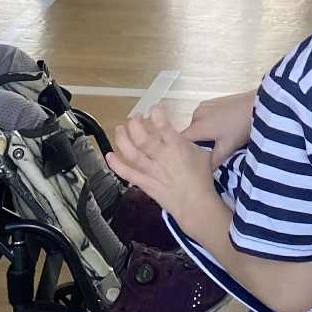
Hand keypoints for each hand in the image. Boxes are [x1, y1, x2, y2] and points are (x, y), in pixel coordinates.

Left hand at [107, 104, 217, 222]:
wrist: (195, 204)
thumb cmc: (201, 179)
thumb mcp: (201, 153)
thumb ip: (188, 141)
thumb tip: (180, 134)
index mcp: (177, 147)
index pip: (164, 125)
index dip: (157, 113)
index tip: (154, 107)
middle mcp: (162, 157)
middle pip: (142, 138)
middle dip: (135, 124)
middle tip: (135, 117)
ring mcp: (151, 170)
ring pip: (131, 153)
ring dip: (122, 139)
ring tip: (120, 129)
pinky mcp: (144, 183)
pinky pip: (127, 173)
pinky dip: (116, 164)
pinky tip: (109, 155)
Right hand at [183, 90, 256, 169]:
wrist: (257, 106)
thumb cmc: (241, 127)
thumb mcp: (227, 148)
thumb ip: (213, 162)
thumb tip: (204, 172)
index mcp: (197, 127)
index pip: (181, 142)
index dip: (185, 152)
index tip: (192, 160)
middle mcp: (196, 114)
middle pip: (190, 134)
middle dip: (197, 143)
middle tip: (210, 152)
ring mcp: (204, 106)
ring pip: (198, 125)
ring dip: (204, 133)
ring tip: (220, 139)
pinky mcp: (212, 101)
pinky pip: (205, 116)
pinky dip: (210, 123)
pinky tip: (224, 127)